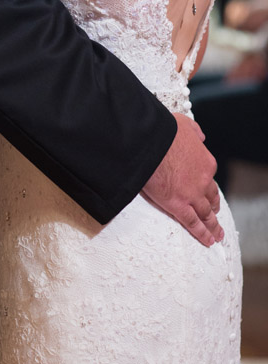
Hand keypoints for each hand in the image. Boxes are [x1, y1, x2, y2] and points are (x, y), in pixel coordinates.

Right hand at [142, 113, 222, 247]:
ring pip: (206, 214)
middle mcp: (203, 181)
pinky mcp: (178, 205)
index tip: (207, 190)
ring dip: (213, 225)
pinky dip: (202, 233)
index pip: (208, 176)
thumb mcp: (184, 125)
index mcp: (205, 162)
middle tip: (215, 214)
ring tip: (216, 234)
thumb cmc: (164, 132)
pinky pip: (193, 223)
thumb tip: (201, 137)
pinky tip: (208, 240)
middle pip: (211, 198)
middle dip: (213, 207)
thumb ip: (195, 131)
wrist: (150, 143)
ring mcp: (192, 195)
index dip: (207, 185)